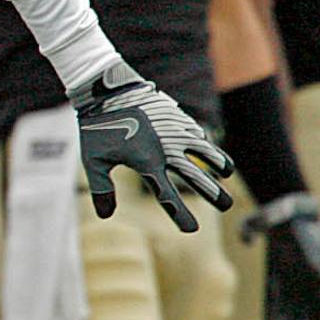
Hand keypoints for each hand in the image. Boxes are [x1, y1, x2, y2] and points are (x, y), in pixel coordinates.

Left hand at [69, 60, 232, 232]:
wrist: (106, 90)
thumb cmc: (97, 127)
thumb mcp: (93, 160)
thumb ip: (101, 189)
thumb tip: (106, 216)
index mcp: (146, 163)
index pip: (167, 197)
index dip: (179, 215)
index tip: (190, 230)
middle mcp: (166, 150)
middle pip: (198, 179)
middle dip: (214, 194)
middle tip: (226, 206)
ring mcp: (176, 132)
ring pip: (208, 153)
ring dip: (220, 164)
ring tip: (226, 174)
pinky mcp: (178, 118)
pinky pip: (198, 135)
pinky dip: (207, 145)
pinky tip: (209, 151)